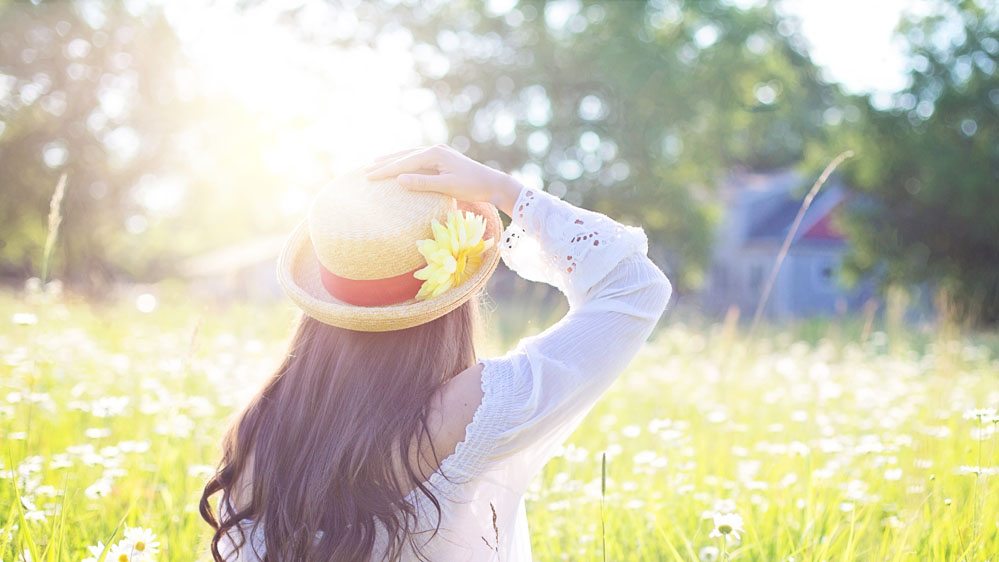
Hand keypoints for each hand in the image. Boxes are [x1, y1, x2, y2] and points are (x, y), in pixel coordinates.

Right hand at [363, 144, 522, 216]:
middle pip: (404, 156)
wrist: (492, 183)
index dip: (385, 170)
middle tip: (365, 171)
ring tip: (376, 164)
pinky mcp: (442, 159)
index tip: (369, 177)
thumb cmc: (472, 186)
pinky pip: (417, 159)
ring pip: (409, 155)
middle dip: (384, 163)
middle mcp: (435, 149)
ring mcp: (439, 153)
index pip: (404, 162)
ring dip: (393, 160)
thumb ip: (423, 183)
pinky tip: (399, 166)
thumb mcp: (447, 186)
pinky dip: (405, 162)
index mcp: (434, 153)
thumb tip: (399, 179)